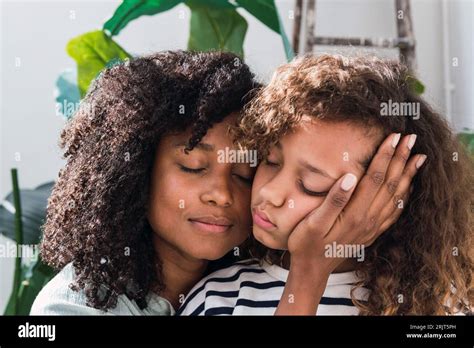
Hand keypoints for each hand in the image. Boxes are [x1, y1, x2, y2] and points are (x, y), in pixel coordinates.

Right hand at [287, 133, 425, 273]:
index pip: (374, 178)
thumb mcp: (313, 222)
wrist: (312, 268)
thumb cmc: (307, 243)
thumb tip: (349, 177)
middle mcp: (369, 219)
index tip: (394, 137)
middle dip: (401, 159)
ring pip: (396, 196)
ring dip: (408, 175)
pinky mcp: (373, 232)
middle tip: (411, 138)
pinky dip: (404, 197)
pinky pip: (394, 212)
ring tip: (418, 158)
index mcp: (355, 213)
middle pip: (390, 184)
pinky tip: (408, 187)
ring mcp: (373, 226)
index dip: (385, 156)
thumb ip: (333, 200)